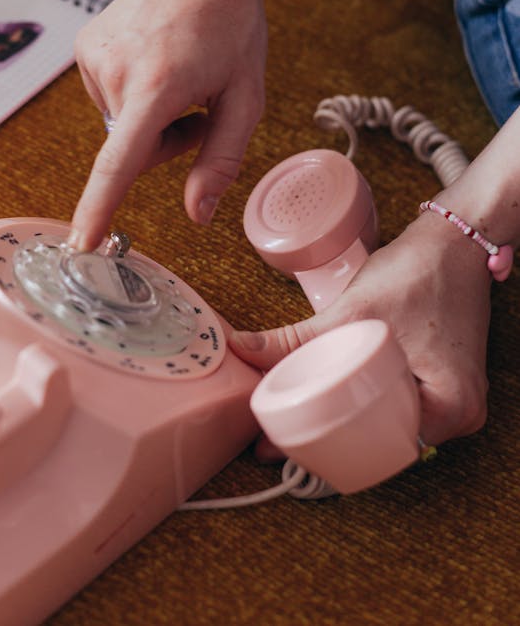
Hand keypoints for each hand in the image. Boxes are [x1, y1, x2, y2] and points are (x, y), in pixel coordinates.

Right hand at [69, 0, 267, 250]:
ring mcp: (93, 55)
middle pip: (132, 150)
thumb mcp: (245, 97)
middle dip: (163, 142)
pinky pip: (108, 95)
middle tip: (196, 104)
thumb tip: (196, 215)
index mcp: (159, 86)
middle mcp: (116, 70)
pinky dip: (132, 92)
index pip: (120, 161)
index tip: (80, 243)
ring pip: (119, 123)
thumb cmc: (232, 26)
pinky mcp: (85, 45)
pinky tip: (155, 57)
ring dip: (149, 114)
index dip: (99, 208)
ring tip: (177, 70)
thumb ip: (221, 160)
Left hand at [230, 210, 491, 450]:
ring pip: (389, 430)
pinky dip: (365, 410)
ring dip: (345, 430)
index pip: (381, 450)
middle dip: (330, 448)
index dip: (329, 456)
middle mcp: (459, 417)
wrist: (452, 244)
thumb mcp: (352, 312)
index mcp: (451, 409)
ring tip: (294, 432)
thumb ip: (294, 339)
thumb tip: (241, 348)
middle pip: (383, 446)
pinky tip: (330, 411)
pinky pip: (398, 410)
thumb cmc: (416, 273)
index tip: (285, 456)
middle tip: (278, 446)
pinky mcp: (442, 387)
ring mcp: (453, 403)